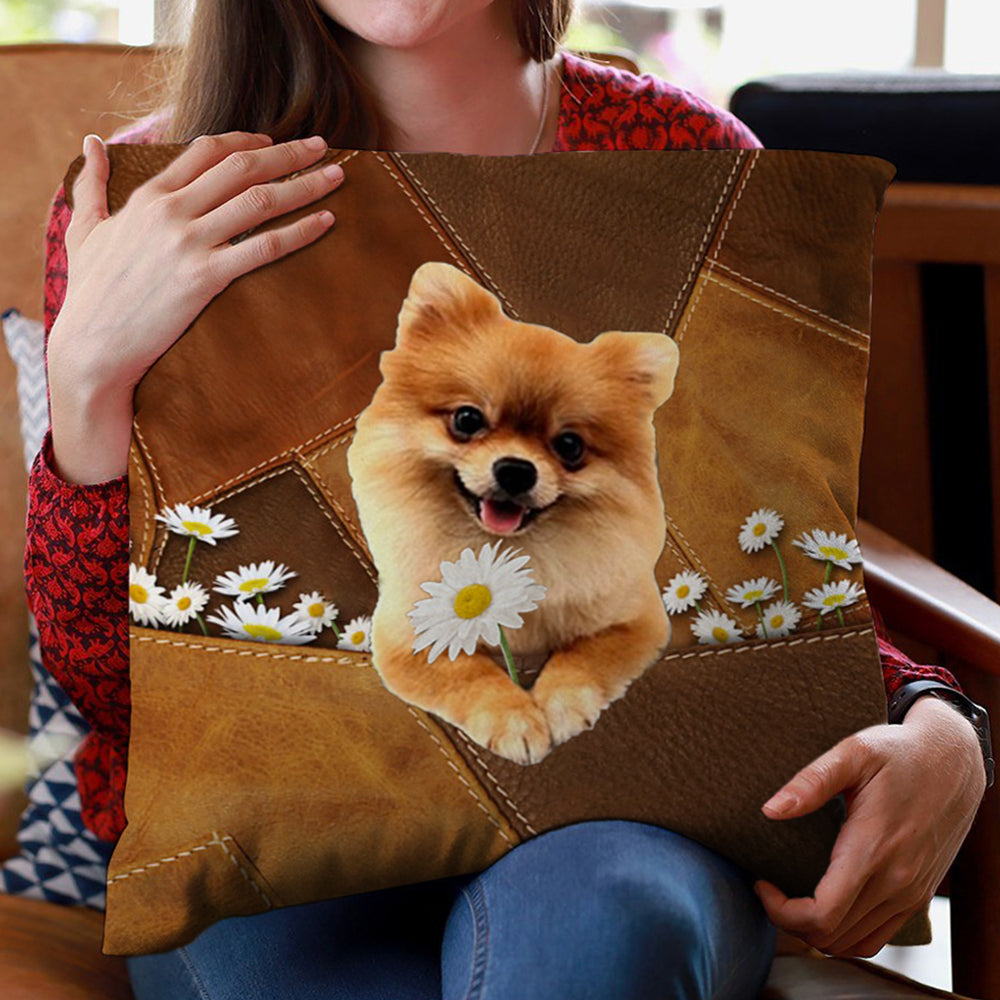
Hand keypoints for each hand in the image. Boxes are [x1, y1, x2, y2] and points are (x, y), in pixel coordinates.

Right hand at [50, 129, 344, 395]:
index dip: (247, 141)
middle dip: (288, 153)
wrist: (93, 344)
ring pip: (260, 200)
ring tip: (337, 177)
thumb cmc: (91, 292)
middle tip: (323, 146)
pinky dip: (300, 231)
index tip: (274, 142)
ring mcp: (190, 243)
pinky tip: (326, 222)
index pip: (207, 150)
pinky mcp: (206, 277)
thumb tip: (91, 142)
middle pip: (242, 167)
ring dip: (304, 184)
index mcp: (149, 196)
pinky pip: (265, 246)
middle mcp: (172, 211)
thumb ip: (91, 184)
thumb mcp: (83, 230)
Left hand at [753, 695, 986, 957]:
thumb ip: (811, 782)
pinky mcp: (918, 895)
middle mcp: (896, 881)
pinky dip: (845, 935)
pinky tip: (824, 906)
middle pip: (832, 936)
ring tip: (790, 898)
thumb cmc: (899, 753)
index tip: (761, 883)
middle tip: (768, 889)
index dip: (781, 911)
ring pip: (854, 943)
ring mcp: (910, 893)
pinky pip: (877, 936)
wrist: (953, 762)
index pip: (822, 914)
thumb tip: (771, 810)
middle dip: (789, 921)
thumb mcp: (853, 752)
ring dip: (816, 932)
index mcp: (873, 849)